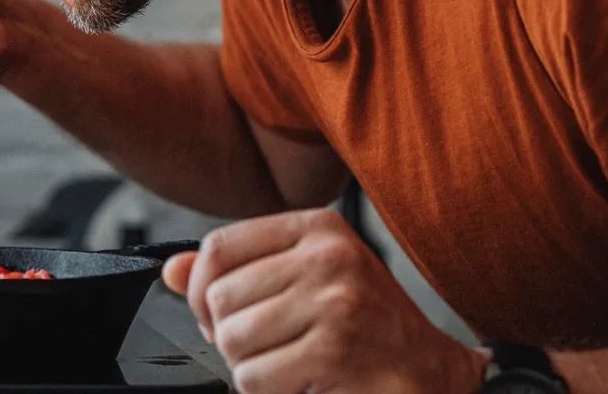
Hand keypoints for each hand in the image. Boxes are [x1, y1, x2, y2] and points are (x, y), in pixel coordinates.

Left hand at [163, 208, 487, 393]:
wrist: (435, 375)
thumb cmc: (369, 328)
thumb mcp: (308, 281)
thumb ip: (241, 271)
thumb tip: (171, 270)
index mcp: (318, 229)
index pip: (219, 248)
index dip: (200, 289)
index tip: (215, 315)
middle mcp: (328, 257)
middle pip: (220, 298)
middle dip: (229, 337)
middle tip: (268, 350)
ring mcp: (334, 303)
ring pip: (233, 342)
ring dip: (251, 369)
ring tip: (291, 366)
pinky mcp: (334, 350)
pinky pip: (255, 378)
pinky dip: (269, 391)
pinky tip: (306, 384)